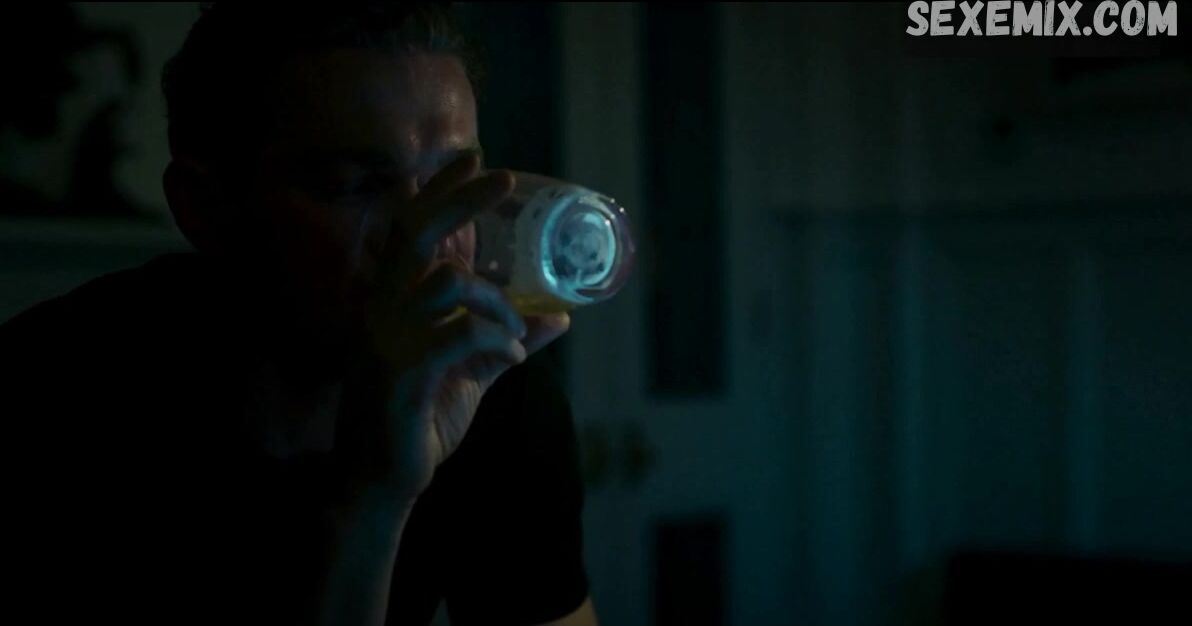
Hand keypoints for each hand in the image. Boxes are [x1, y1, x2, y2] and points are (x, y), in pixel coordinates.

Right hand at [333, 154, 569, 501]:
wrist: (386, 479)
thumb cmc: (421, 418)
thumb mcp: (472, 371)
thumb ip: (506, 340)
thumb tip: (560, 316)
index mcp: (390, 303)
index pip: (408, 230)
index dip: (439, 192)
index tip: (471, 157)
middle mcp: (380, 310)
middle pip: (415, 233)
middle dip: (459, 199)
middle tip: (501, 178)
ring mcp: (385, 339)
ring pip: (447, 283)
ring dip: (496, 301)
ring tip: (518, 328)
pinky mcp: (400, 373)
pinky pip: (461, 336)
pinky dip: (499, 341)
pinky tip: (514, 361)